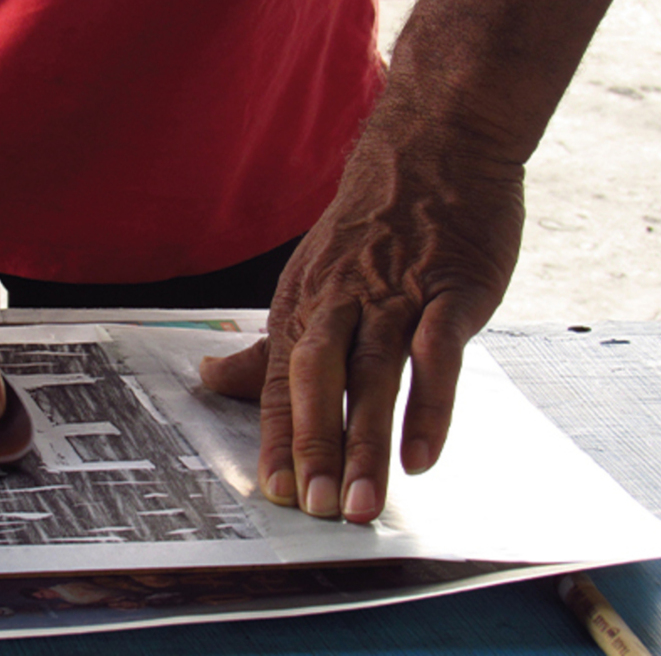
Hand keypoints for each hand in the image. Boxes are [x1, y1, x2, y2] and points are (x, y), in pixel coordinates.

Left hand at [200, 115, 523, 522]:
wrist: (433, 151)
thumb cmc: (366, 231)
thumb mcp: (306, 284)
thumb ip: (265, 347)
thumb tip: (209, 378)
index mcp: (302, 309)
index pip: (280, 384)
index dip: (276, 439)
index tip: (273, 492)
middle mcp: (341, 305)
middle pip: (319, 383)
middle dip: (315, 447)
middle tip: (318, 509)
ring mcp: (395, 296)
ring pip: (375, 375)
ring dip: (369, 441)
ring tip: (367, 502)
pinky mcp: (450, 290)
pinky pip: (437, 353)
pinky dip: (431, 404)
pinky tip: (424, 455)